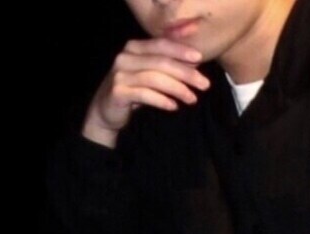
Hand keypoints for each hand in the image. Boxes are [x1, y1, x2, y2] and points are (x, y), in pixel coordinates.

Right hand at [82, 39, 210, 146]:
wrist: (105, 111)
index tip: (199, 59)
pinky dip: (161, 100)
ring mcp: (120, 74)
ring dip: (177, 89)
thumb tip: (194, 62)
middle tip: (204, 84)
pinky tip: (174, 106)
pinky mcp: (118, 92)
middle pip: (161, 62)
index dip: (180, 50)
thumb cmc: (132, 91)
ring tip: (192, 99)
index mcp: (134, 48)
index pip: (161, 44)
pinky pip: (145, 94)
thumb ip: (167, 66)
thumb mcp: (150, 75)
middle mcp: (125, 57)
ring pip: (155, 78)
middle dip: (185, 73)